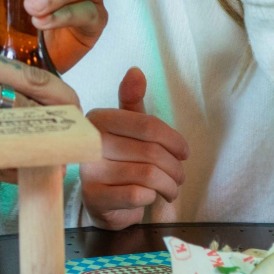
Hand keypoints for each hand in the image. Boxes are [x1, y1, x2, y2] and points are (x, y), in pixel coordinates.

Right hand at [0, 48, 78, 193]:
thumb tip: (26, 124)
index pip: (34, 76)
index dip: (62, 99)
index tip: (76, 114)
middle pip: (36, 105)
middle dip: (58, 128)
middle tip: (70, 145)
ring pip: (22, 134)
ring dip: (38, 152)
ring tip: (46, 163)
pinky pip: (3, 159)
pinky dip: (17, 171)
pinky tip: (21, 177)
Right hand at [80, 68, 189, 230]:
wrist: (103, 202)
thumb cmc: (121, 160)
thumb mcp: (129, 129)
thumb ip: (133, 102)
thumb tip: (135, 71)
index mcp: (98, 120)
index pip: (148, 125)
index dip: (174, 140)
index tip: (185, 153)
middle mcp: (90, 143)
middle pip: (151, 152)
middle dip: (175, 168)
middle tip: (179, 177)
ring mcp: (89, 171)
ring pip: (147, 175)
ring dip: (169, 185)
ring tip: (171, 189)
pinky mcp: (93, 197)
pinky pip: (137, 195)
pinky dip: (152, 197)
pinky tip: (151, 197)